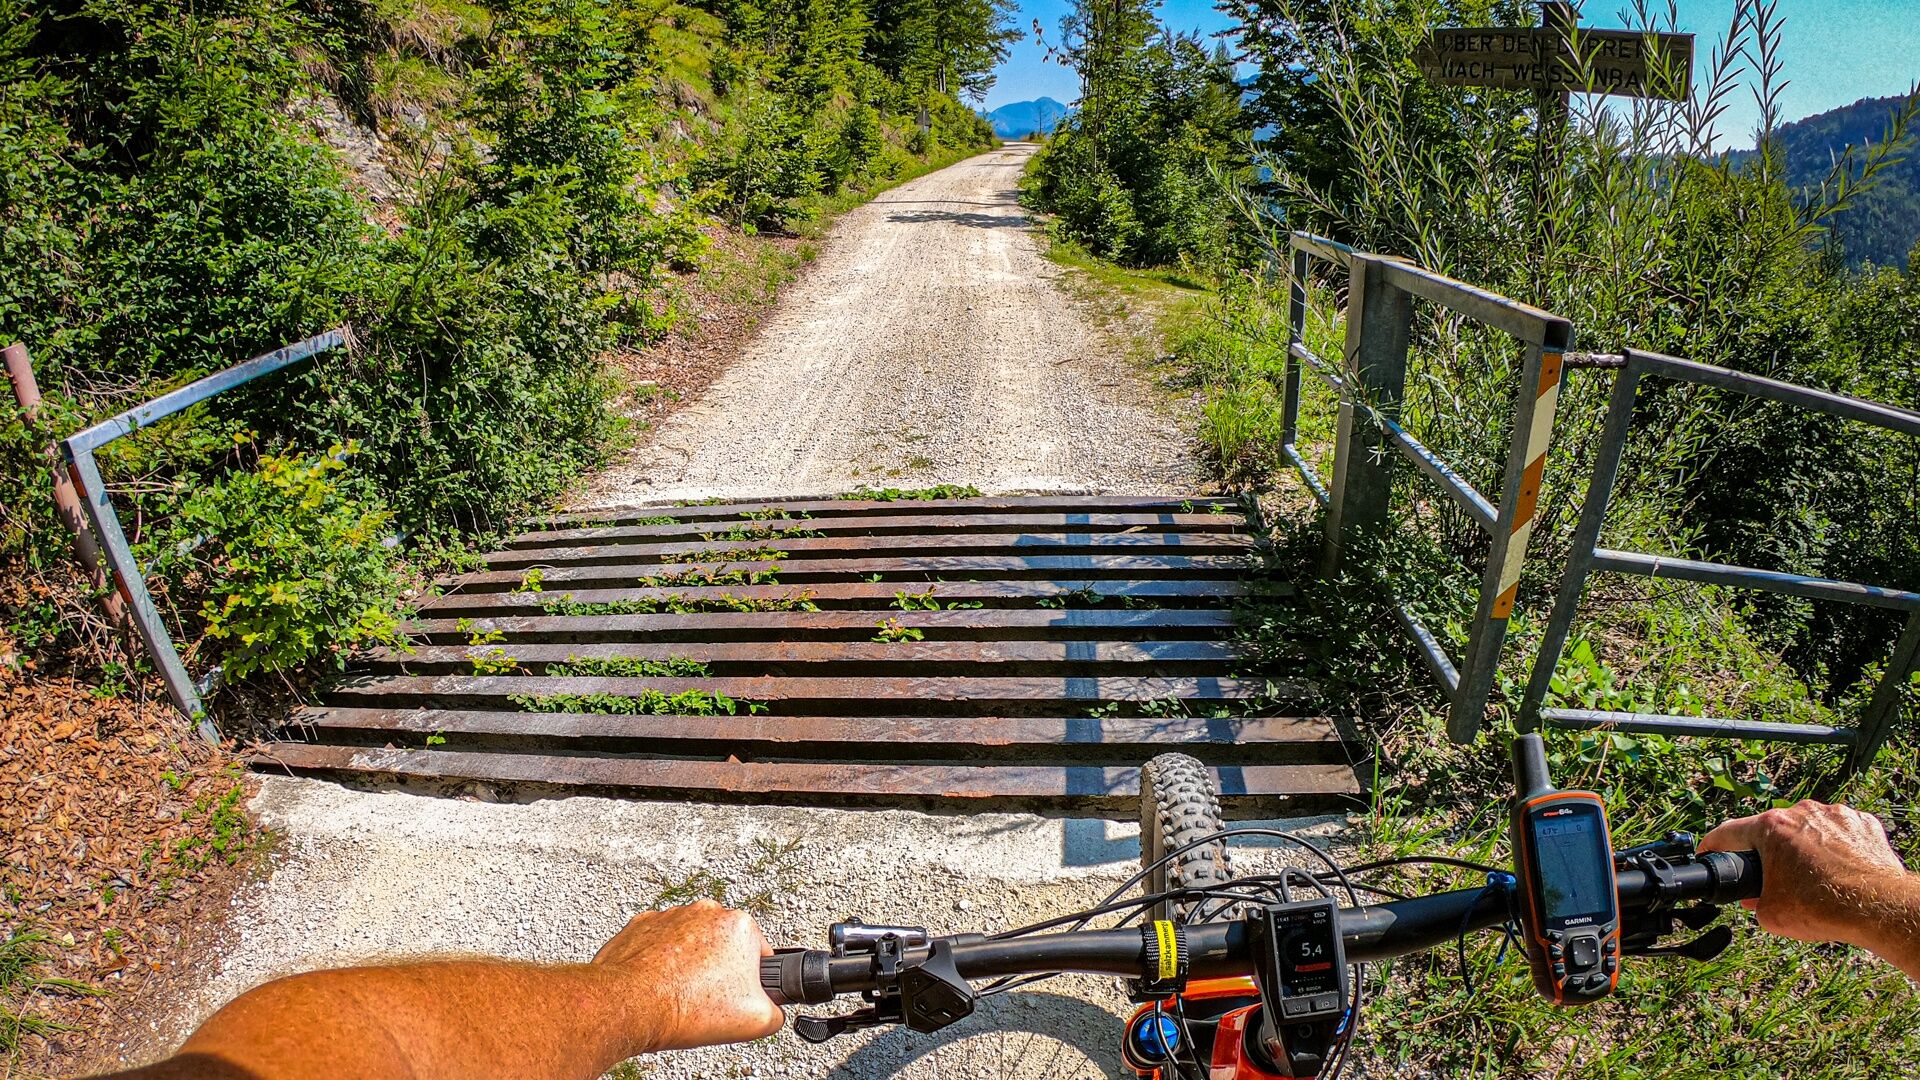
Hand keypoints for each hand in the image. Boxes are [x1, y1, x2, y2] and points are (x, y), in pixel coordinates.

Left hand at [593, 900, 784, 1052]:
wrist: (627, 1006)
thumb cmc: (683, 1007)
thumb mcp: (755, 1020)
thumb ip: (776, 1011)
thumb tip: (774, 1010)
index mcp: (739, 925)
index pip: (759, 953)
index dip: (752, 980)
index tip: (737, 994)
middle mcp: (706, 911)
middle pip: (724, 945)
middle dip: (720, 968)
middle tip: (708, 998)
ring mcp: (671, 915)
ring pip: (691, 942)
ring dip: (689, 962)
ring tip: (681, 992)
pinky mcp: (642, 924)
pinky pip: (660, 942)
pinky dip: (661, 959)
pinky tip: (659, 983)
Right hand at [1699, 799, 1912, 949]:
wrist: (1878, 908)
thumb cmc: (1823, 907)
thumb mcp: (1770, 914)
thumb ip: (1753, 902)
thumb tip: (1754, 898)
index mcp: (1770, 828)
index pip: (1728, 832)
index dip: (1714, 845)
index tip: (1710, 851)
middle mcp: (1800, 812)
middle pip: (1773, 831)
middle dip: (1771, 853)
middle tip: (1777, 880)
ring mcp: (1834, 815)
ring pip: (1809, 829)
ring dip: (1806, 847)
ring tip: (1816, 878)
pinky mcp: (1863, 824)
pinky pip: (1841, 832)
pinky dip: (1837, 847)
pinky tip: (1841, 870)